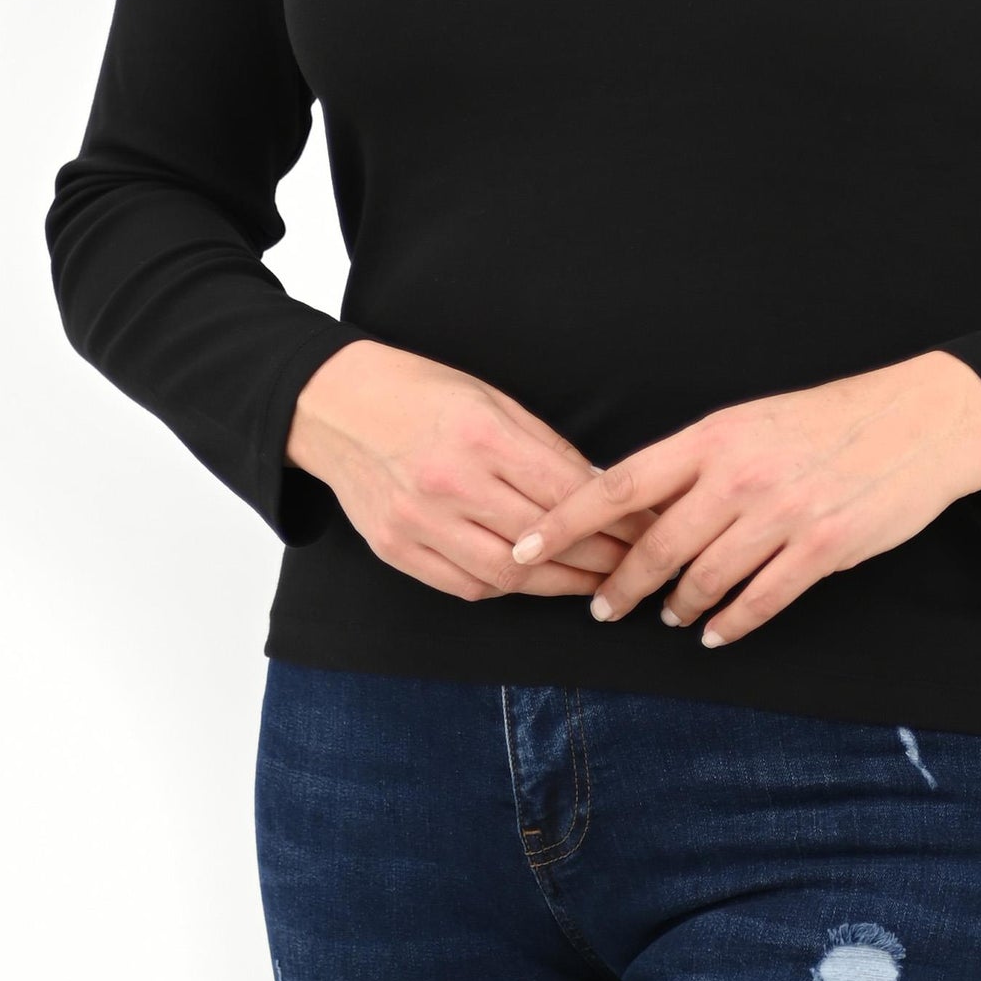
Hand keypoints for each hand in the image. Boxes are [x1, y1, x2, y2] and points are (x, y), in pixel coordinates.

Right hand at [287, 338, 657, 602]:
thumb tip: (601, 489)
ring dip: (558, 584)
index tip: (646, 529)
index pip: (565, 490)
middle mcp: (449, 482)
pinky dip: (506, 587)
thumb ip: (546, 448)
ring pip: (507, 573)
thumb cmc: (420, 393)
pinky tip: (533, 581)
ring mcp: (418, 520)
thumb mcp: (492, 399)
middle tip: (632, 566)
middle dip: (599, 558)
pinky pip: (464, 585)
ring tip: (593, 582)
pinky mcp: (396, 547)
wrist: (334, 406)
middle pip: (543, 539)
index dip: (615, 517)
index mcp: (480, 434)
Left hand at [509, 351, 980, 647]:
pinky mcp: (820, 550)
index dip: (565, 521)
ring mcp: (779, 515)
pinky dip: (730, 624)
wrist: (919, 421)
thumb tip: (640, 503)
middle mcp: (738, 476)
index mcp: (713, 437)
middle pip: (654, 546)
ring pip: (703, 580)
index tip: (526, 547)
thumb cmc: (830, 419)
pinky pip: (758, 601)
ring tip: (670, 616)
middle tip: (603, 609)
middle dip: (620, 586)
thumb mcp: (752, 422)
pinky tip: (716, 632)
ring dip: (678, 606)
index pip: (619, 484)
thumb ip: (699, 461)